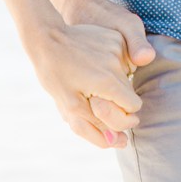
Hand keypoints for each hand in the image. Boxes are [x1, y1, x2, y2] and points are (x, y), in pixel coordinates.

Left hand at [26, 0, 152, 148]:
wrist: (47, 38)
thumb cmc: (55, 75)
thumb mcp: (70, 107)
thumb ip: (95, 127)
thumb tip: (120, 143)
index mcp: (108, 82)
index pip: (133, 107)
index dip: (120, 113)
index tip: (100, 107)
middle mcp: (117, 64)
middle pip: (130, 93)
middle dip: (114, 98)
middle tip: (89, 92)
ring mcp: (117, 48)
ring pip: (125, 76)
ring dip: (111, 82)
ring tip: (87, 75)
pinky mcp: (114, 38)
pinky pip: (121, 59)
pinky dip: (109, 65)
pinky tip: (90, 61)